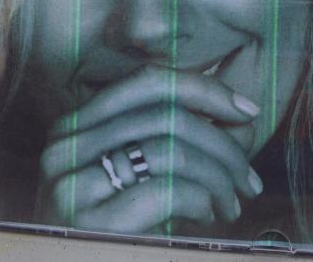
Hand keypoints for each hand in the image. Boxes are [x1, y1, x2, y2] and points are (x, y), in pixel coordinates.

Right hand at [37, 65, 263, 232]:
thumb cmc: (113, 232)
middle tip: (248, 179)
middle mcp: (64, 146)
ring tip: (232, 202)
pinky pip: (166, 190)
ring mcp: (71, 184)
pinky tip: (208, 216)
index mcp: (74, 125)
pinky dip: (201, 199)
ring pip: (170, 149)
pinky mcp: (89, 224)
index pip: (146, 81)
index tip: (245, 110)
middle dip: (223, 144)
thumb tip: (240, 116)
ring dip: (218, 176)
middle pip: (165, 114)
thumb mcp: (135, 177)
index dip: (203, 89)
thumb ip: (176, 140)